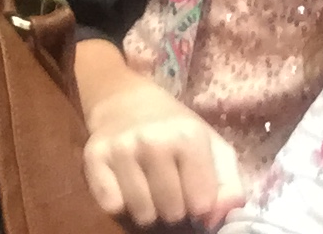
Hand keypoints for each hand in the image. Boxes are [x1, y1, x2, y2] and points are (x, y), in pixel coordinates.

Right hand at [82, 77, 245, 226]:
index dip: (200, 205)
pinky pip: (111, 206)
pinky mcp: (94, 157)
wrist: (128, 101)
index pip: (201, 202)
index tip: (196, 195)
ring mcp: (122, 149)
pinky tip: (127, 185)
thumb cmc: (176, 129)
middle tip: (171, 190)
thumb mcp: (213, 147)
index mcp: (189, 136)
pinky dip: (121, 203)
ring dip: (148, 209)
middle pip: (171, 211)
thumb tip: (219, 220)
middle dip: (175, 208)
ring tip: (150, 188)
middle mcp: (154, 141)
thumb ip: (228, 184)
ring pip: (141, 213)